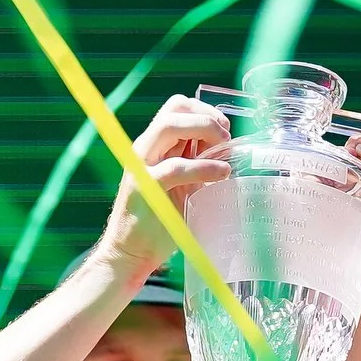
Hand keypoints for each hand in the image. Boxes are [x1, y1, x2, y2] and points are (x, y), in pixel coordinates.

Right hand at [101, 95, 233, 271]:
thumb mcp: (184, 187)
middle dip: (206, 115)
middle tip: (226, 135)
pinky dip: (205, 167)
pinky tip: (221, 173)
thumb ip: (198, 165)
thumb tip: (228, 152)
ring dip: (204, 130)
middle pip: (174, 107)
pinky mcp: (144, 186)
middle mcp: (145, 149)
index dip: (204, 110)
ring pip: (171, 126)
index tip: (224, 128)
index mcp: (154, 146)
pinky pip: (177, 167)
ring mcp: (142, 165)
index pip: (177, 107)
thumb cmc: (160, 223)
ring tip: (225, 149)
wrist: (132, 253)